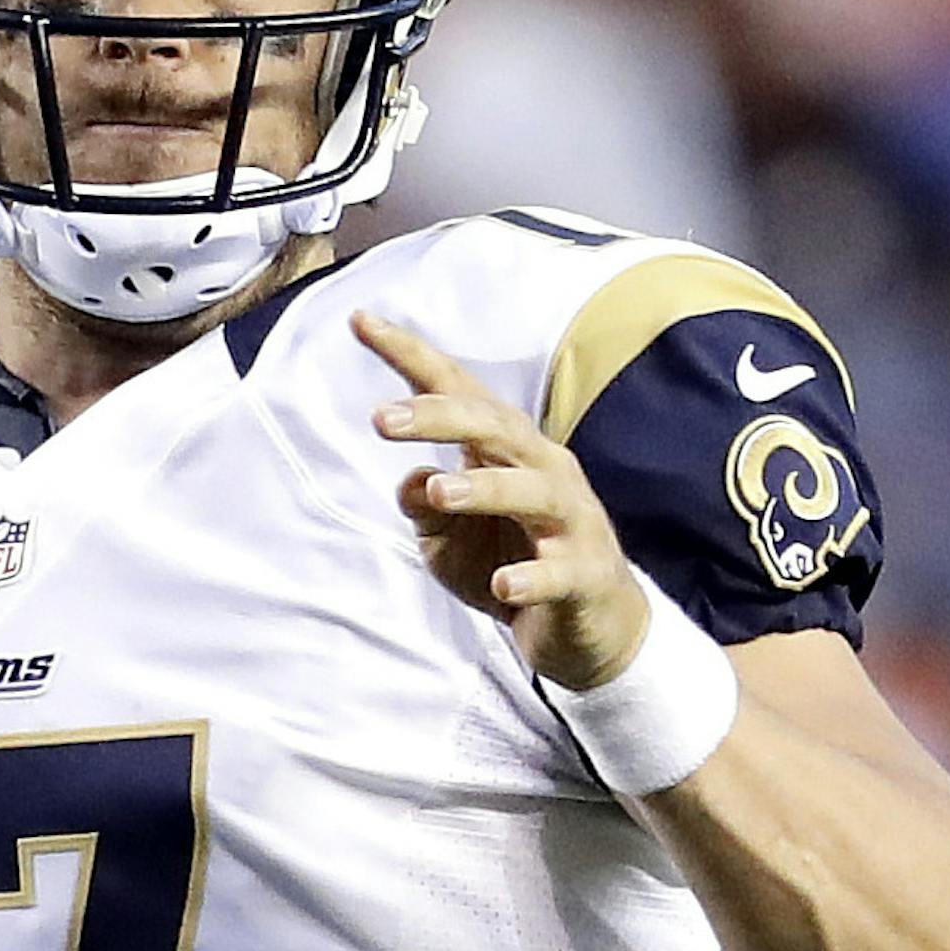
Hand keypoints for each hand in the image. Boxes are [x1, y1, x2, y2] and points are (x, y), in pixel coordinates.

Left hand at [352, 310, 649, 691]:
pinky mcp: (586, 574)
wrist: (588, 629)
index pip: (455, 390)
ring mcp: (571, 520)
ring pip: (532, 490)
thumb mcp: (446, 537)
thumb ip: (424, 506)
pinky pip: (560, 572)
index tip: (361, 321)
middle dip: (439, 416)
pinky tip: (502, 585)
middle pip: (494, 427)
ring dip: (485, 488)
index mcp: (503, 449)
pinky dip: (533, 576)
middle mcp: (542, 469)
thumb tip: (413, 480)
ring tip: (441, 493)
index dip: (411, 355)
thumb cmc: (507, 563)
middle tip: (380, 419)